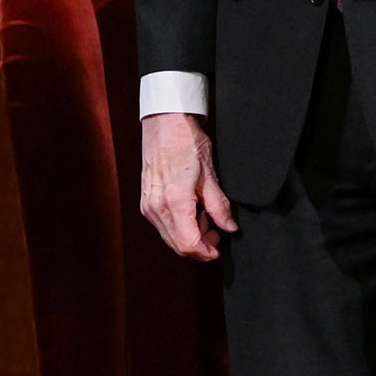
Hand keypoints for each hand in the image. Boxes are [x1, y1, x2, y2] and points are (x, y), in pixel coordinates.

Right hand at [139, 113, 236, 261]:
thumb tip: (229, 227)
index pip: (188, 244)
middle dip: (199, 246)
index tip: (218, 249)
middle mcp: (156, 207)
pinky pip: (163, 225)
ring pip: (169, 237)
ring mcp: (148, 205)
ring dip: (189, 236)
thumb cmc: (185, 141)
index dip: (206, 252)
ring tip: (205, 218)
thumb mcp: (210, 175)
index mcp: (174, 201)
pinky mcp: (146, 201)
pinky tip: (191, 212)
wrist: (164, 123)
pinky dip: (179, 226)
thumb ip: (220, 206)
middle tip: (217, 233)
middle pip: (177, 245)